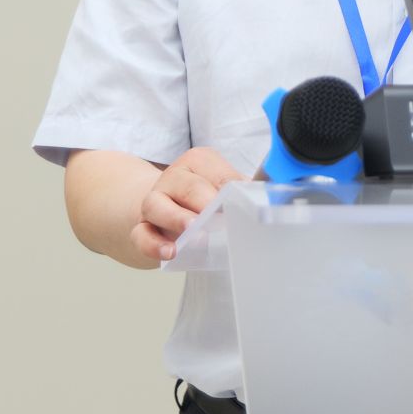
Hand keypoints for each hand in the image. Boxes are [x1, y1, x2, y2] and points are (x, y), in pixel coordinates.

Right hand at [133, 147, 244, 262]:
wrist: (161, 209)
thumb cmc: (200, 198)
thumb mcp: (221, 187)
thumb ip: (243, 190)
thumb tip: (272, 199)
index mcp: (199, 162)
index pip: (219, 174)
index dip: (232, 191)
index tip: (245, 205)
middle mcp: (174, 177)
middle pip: (189, 187)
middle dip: (205, 203)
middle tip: (220, 219)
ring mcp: (154, 201)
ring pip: (158, 205)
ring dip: (178, 219)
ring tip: (195, 232)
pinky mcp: (140, 227)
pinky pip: (142, 235)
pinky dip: (155, 244)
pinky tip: (170, 252)